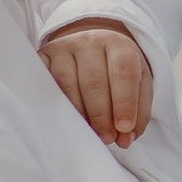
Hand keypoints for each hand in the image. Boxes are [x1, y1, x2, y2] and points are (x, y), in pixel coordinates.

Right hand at [43, 20, 153, 147]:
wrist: (92, 46)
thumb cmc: (117, 70)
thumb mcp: (138, 84)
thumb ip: (138, 112)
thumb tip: (126, 139)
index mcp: (119, 45)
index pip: (123, 72)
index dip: (124, 102)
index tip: (124, 128)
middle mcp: (90, 42)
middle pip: (94, 81)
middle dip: (101, 115)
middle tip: (107, 138)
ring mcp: (64, 47)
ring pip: (67, 83)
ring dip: (78, 113)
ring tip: (89, 133)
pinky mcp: (43, 56)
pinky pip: (45, 81)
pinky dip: (54, 103)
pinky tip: (66, 119)